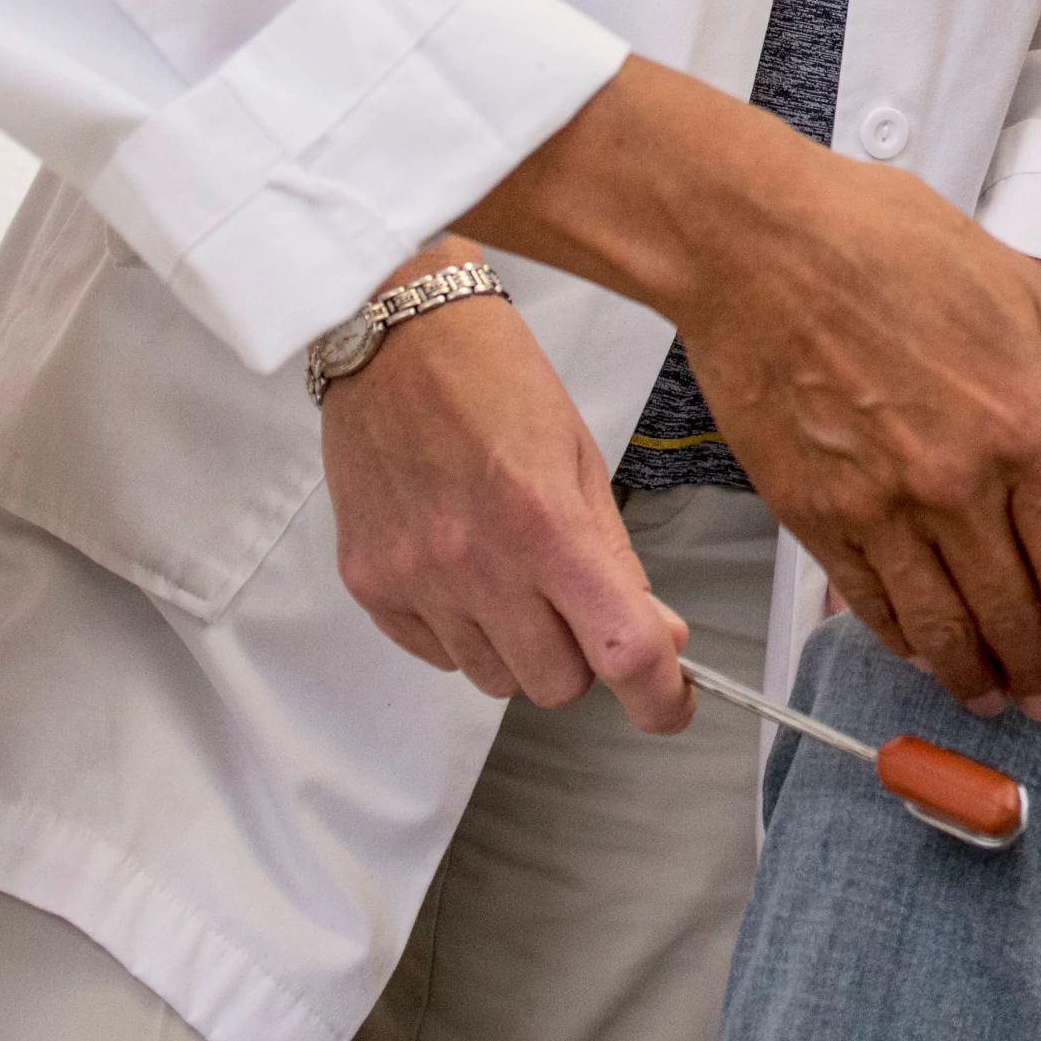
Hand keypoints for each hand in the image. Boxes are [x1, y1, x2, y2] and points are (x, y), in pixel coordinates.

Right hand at [319, 253, 693, 730]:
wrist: (389, 334)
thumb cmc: (493, 378)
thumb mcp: (579, 457)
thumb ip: (616, 558)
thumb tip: (660, 636)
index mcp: (544, 522)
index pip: (622, 650)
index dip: (659, 697)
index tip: (672, 705)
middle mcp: (476, 563)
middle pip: (556, 686)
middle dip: (581, 657)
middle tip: (574, 602)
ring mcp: (414, 579)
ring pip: (493, 678)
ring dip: (517, 645)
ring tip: (506, 567)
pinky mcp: (369, 583)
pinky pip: (436, 655)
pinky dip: (460, 630)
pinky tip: (459, 565)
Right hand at [667, 156, 1040, 723]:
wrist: (758, 243)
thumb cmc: (887, 246)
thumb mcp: (1017, 298)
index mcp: (1023, 430)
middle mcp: (958, 485)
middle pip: (1016, 615)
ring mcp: (880, 507)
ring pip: (942, 628)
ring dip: (975, 677)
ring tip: (994, 699)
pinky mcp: (814, 514)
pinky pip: (869, 605)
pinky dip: (902, 642)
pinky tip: (922, 653)